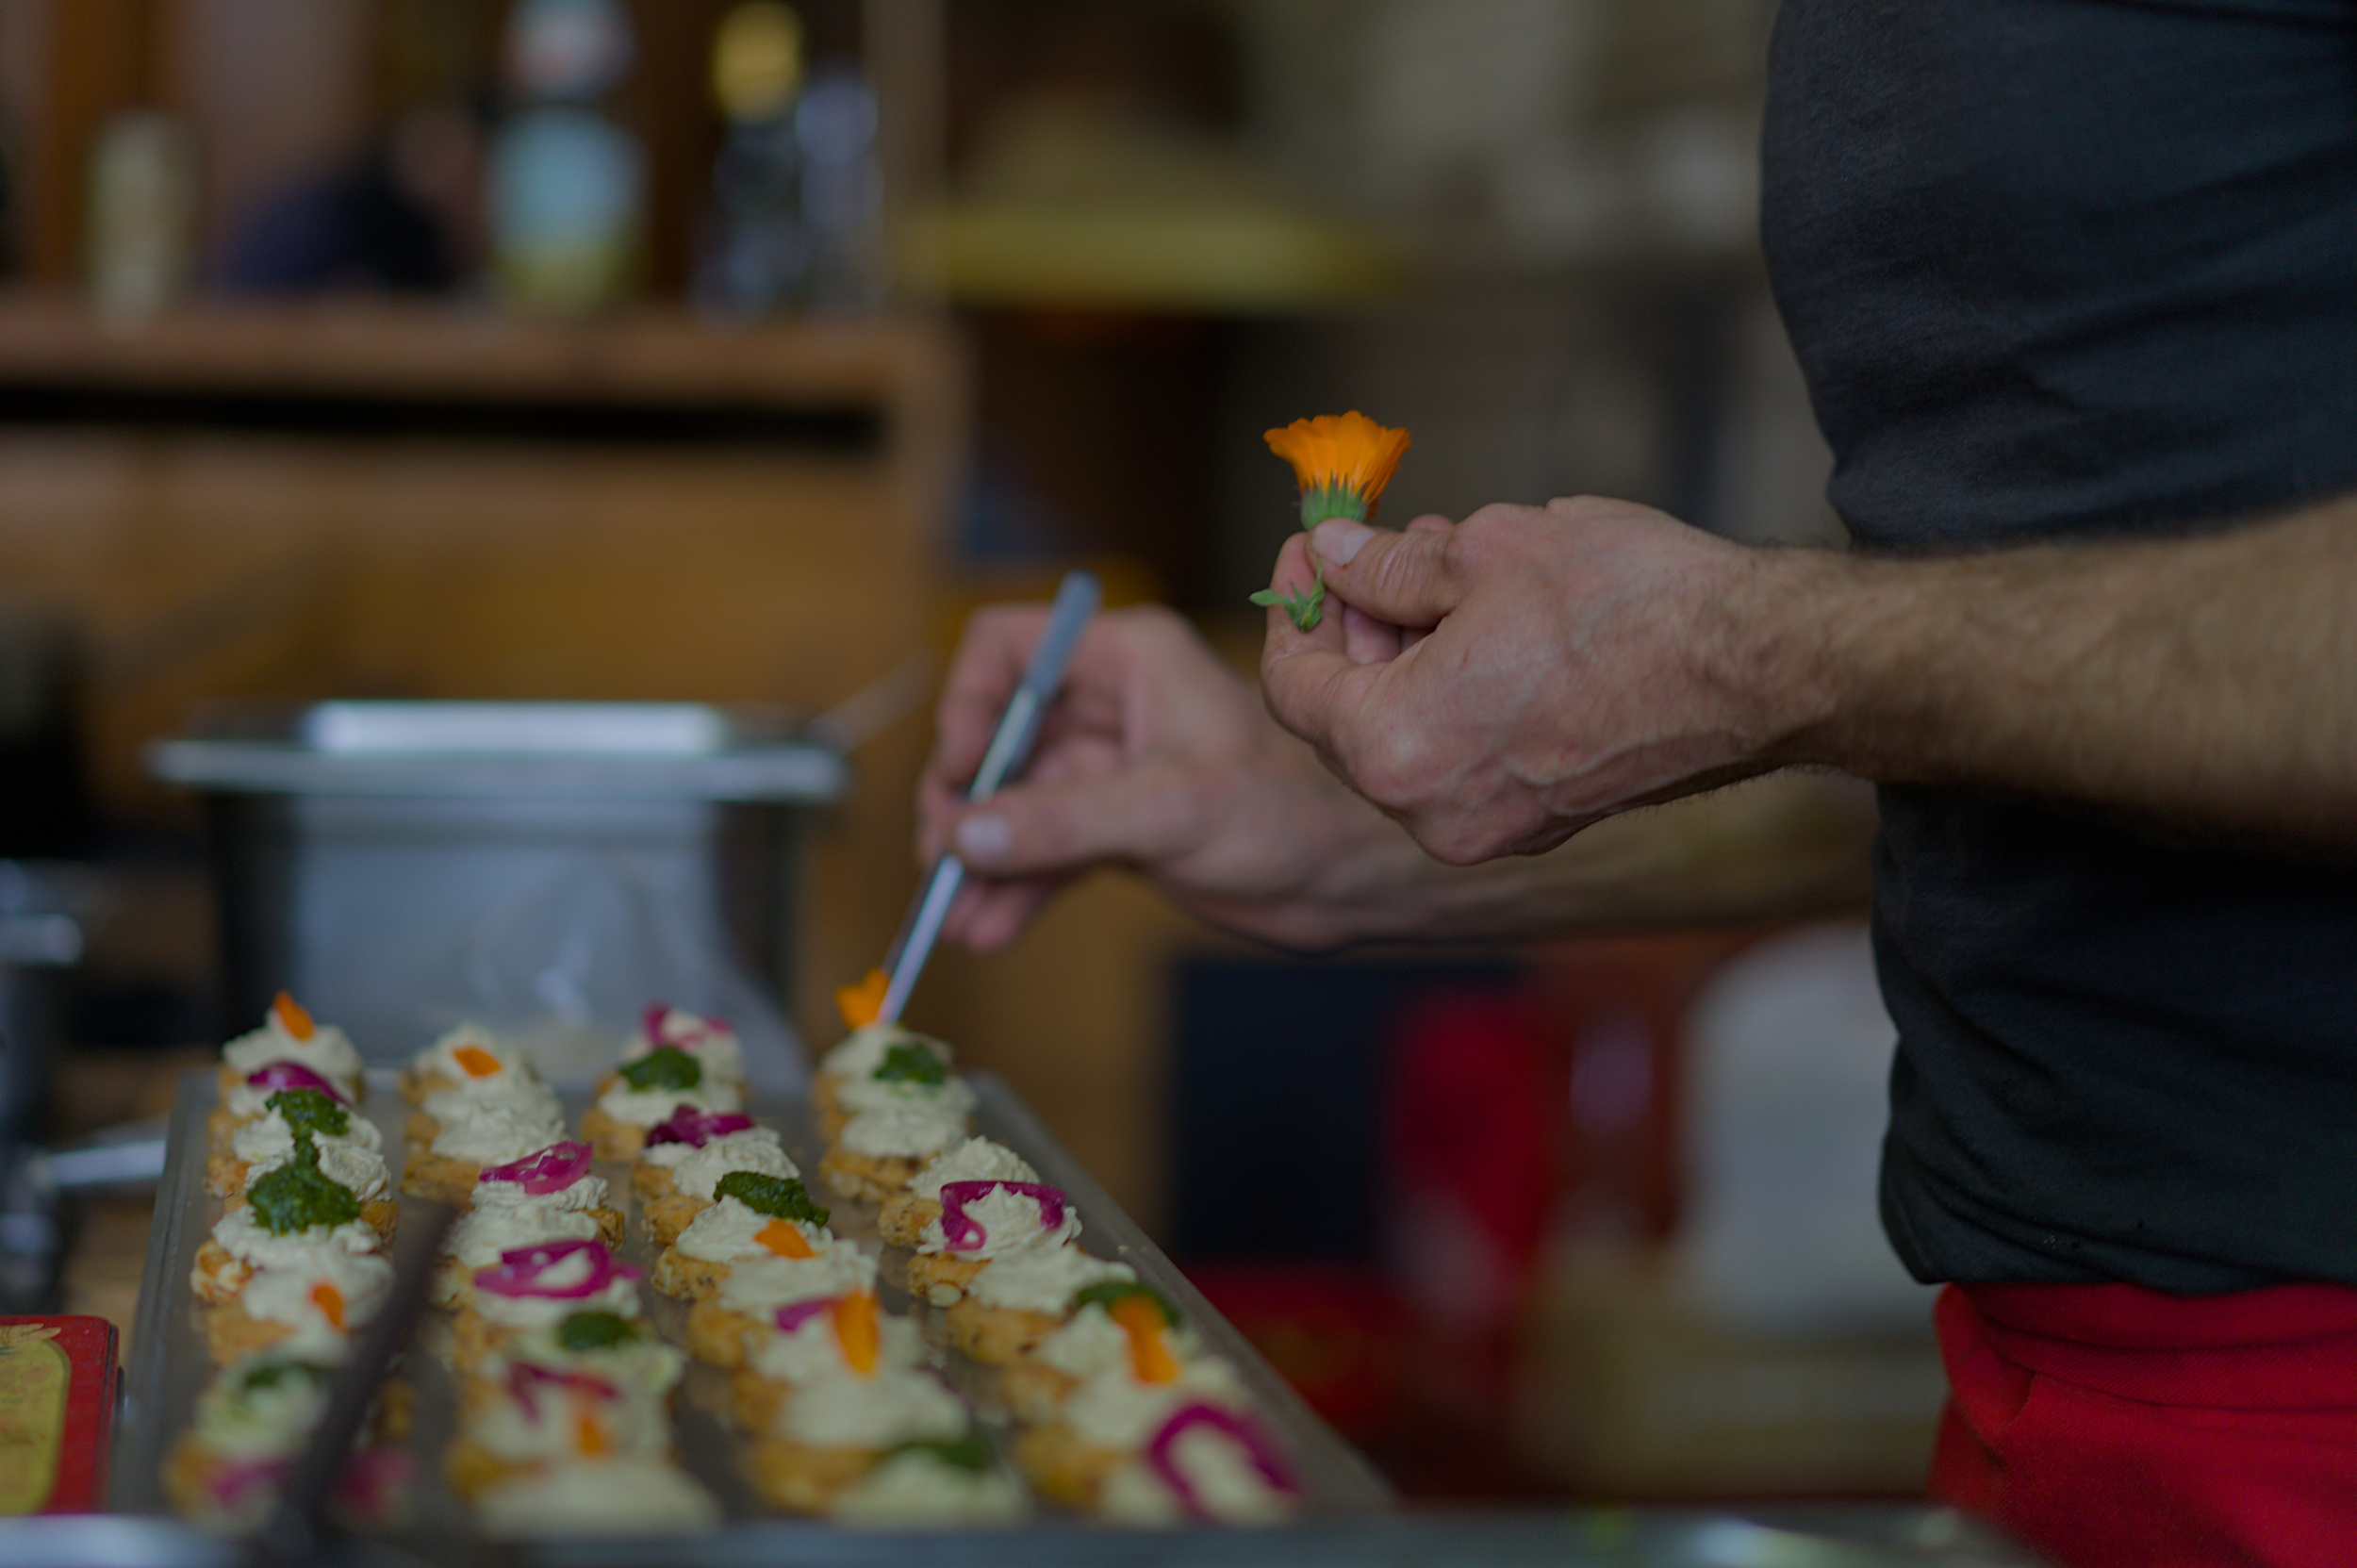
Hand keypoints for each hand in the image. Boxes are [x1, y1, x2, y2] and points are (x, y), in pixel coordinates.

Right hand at [919, 604, 1406, 950]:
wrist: (1349, 880)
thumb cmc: (1289, 814)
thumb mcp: (1169, 811)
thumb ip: (1062, 821)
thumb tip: (963, 834)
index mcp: (1127, 658)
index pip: (1008, 650)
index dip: (971, 708)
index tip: (961, 778)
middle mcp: (1110, 701)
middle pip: (998, 736)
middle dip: (965, 805)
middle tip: (945, 865)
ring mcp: (1110, 766)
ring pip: (1013, 803)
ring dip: (983, 861)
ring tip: (960, 920)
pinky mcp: (1116, 824)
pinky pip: (1041, 847)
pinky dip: (1014, 886)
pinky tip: (992, 928)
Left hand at [1259, 496, 1806, 863]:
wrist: (1763, 667)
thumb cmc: (1629, 605)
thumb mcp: (1482, 551)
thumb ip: (1386, 564)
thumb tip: (1333, 554)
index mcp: (1397, 752)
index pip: (1296, 688)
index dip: (1294, 608)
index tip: (1308, 551)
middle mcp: (1434, 814)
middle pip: (1348, 720)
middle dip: (1355, 629)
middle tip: (1373, 549)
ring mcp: (1493, 828)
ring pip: (1409, 739)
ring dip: (1408, 656)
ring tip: (1440, 568)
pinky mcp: (1545, 820)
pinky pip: (1465, 758)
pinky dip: (1454, 695)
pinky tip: (1486, 624)